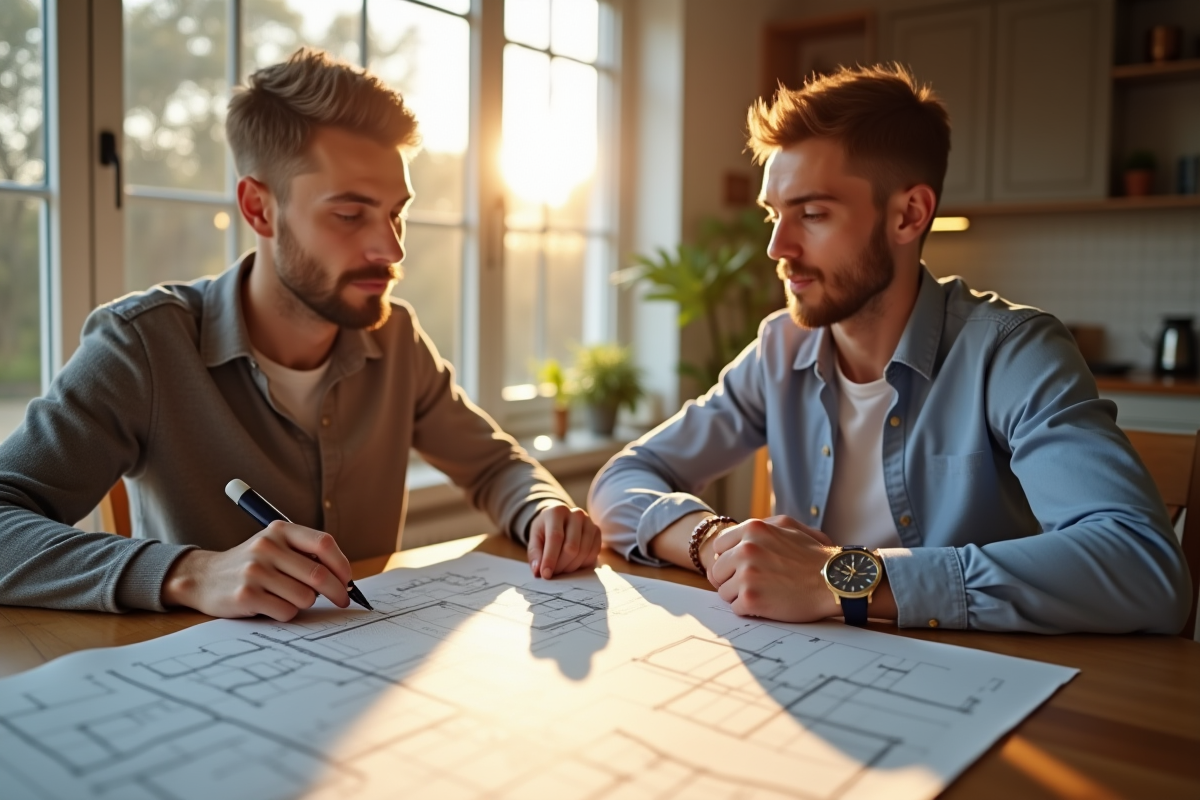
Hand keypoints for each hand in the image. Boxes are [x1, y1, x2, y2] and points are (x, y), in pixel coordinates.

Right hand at [162, 521, 352, 620]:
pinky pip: (286, 612)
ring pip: (305, 597)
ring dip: (305, 603)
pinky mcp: (246, 596)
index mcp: (280, 530)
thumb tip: (345, 579)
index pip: (324, 544)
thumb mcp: (275, 546)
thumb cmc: (251, 564)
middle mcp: (267, 547)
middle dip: (337, 592)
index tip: (348, 580)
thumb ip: (306, 554)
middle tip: (342, 600)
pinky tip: (272, 605)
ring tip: (289, 597)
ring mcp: (255, 571)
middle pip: (319, 575)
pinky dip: (287, 613)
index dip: (342, 565)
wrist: (203, 577)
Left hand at [527, 505, 600, 578]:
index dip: (550, 558)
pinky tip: (573, 562)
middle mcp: (576, 514)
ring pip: (583, 552)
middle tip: (553, 572)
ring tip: (561, 567)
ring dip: (571, 566)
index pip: (555, 537)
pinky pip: (593, 554)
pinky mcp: (597, 531)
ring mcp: (589, 522)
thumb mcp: (535, 538)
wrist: (560, 520)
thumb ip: (535, 554)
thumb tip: (538, 571)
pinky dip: (582, 563)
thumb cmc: (545, 530)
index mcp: (556, 512)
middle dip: (561, 565)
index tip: (546, 574)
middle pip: (571, 547)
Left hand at [707, 515, 840, 622]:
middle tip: (752, 585)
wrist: (835, 582)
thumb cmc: (815, 556)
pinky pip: (735, 608)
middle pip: (717, 570)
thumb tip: (736, 539)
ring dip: (740, 596)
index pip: (719, 546)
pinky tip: (769, 604)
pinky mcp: (751, 598)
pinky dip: (749, 610)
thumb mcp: (788, 526)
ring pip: (724, 592)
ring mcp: (747, 574)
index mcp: (752, 529)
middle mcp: (745, 549)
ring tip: (764, 594)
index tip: (739, 568)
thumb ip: (760, 527)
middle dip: (730, 579)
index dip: (728, 559)